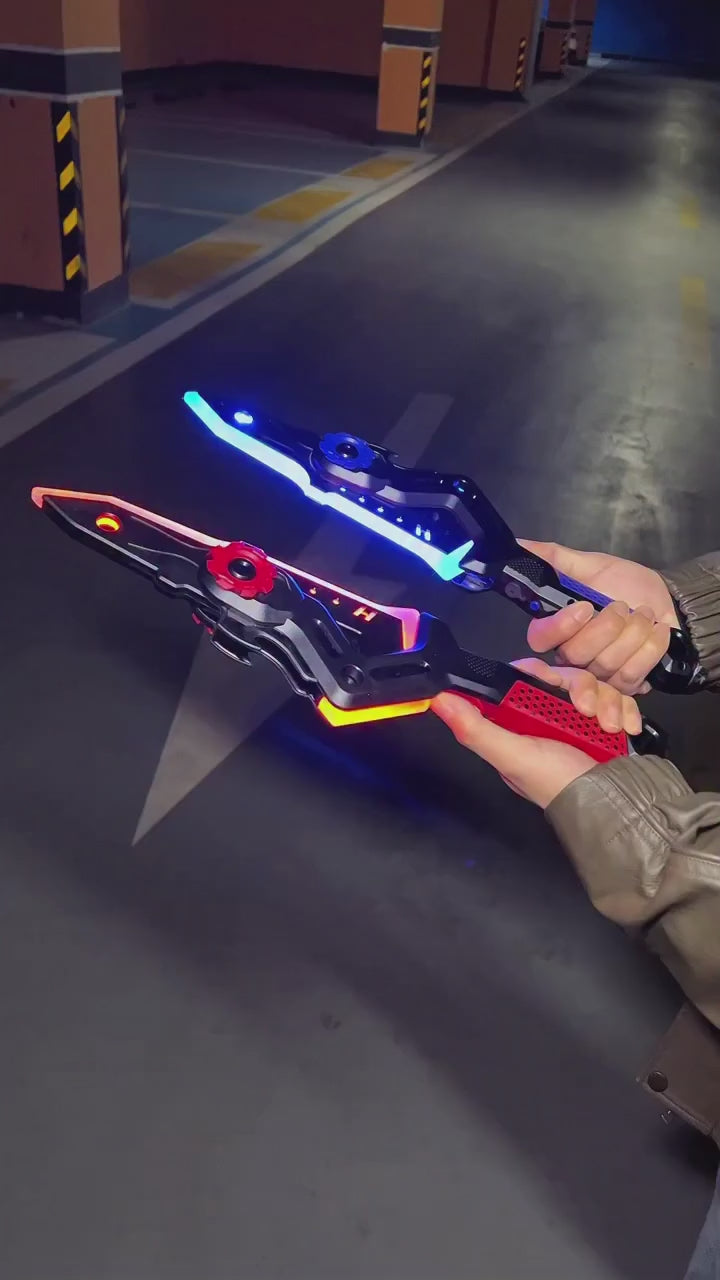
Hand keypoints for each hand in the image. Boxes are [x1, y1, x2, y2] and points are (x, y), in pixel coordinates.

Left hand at [433, 659, 640, 808]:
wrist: (613, 805)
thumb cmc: (556, 784)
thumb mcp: (512, 757)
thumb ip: (476, 729)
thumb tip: (439, 700)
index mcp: (521, 720)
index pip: (524, 677)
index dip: (536, 671)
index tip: (548, 679)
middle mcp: (550, 716)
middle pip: (563, 675)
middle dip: (580, 688)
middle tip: (585, 710)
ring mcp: (582, 718)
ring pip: (594, 683)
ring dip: (606, 702)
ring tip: (607, 727)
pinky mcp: (609, 721)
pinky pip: (619, 698)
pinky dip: (625, 711)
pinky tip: (625, 729)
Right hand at [520, 539, 677, 694]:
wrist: (669, 604)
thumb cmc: (625, 585)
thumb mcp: (591, 566)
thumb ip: (555, 557)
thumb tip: (519, 544)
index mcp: (558, 628)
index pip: (540, 638)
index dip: (559, 626)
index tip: (585, 606)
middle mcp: (572, 658)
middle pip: (575, 654)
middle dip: (608, 625)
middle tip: (624, 605)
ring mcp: (599, 677)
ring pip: (606, 665)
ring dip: (633, 632)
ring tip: (645, 614)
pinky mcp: (624, 687)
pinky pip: (631, 675)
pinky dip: (650, 647)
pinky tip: (657, 631)